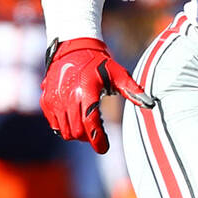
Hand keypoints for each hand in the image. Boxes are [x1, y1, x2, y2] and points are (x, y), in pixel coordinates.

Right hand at [41, 37, 154, 155]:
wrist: (73, 48)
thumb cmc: (99, 63)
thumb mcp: (118, 74)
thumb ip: (133, 91)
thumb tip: (150, 104)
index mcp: (86, 92)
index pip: (90, 124)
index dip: (98, 140)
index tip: (104, 148)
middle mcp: (68, 97)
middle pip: (77, 132)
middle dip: (89, 137)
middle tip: (97, 133)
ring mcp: (54, 100)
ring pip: (64, 132)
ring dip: (76, 134)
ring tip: (86, 124)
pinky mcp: (46, 100)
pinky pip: (54, 125)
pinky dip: (64, 127)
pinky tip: (74, 118)